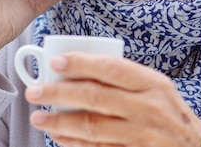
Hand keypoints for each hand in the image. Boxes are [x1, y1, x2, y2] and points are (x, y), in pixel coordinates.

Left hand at [25, 53, 200, 146]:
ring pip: (93, 128)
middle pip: (95, 98)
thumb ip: (122, 77)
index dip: (81, 64)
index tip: (55, 62)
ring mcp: (140, 136)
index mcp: (150, 83)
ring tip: (38, 118)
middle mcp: (146, 108)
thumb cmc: (165, 110)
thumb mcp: (154, 85)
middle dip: (59, 94)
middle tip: (35, 92)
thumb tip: (76, 70)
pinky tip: (59, 138)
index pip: (111, 68)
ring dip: (60, 123)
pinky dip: (75, 145)